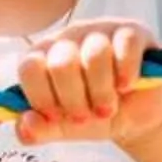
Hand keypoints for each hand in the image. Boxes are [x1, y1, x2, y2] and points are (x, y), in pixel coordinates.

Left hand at [15, 20, 161, 146]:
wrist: (134, 118)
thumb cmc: (93, 115)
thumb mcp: (63, 129)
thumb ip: (38, 130)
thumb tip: (26, 123)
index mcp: (44, 56)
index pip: (29, 67)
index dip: (42, 97)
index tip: (57, 117)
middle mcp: (68, 37)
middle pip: (62, 63)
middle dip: (75, 100)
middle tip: (88, 115)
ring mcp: (100, 30)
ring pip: (96, 54)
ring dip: (102, 92)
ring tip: (108, 108)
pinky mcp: (131, 31)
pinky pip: (126, 45)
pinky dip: (127, 72)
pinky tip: (127, 86)